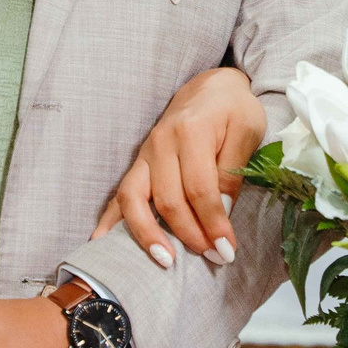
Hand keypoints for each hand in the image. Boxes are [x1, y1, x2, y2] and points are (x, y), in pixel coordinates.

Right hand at [93, 65, 268, 264]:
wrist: (211, 87)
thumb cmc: (233, 109)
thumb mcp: (246, 131)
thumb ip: (233, 170)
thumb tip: (221, 212)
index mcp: (191, 132)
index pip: (200, 189)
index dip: (213, 223)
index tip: (226, 250)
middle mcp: (161, 143)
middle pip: (168, 200)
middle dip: (189, 234)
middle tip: (212, 258)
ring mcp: (146, 154)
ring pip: (134, 199)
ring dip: (147, 234)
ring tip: (165, 261)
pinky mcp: (139, 163)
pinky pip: (120, 193)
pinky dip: (110, 220)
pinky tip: (102, 243)